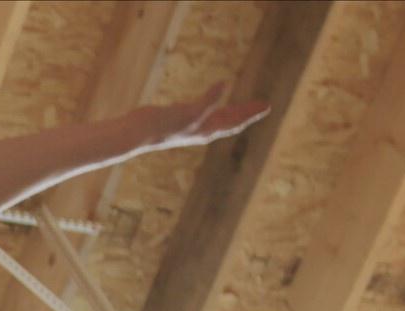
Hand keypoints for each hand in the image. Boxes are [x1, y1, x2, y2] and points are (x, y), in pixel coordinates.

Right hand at [140, 83, 269, 152]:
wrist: (137, 133)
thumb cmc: (164, 125)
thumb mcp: (190, 111)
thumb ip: (208, 99)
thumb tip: (224, 84)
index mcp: (208, 130)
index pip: (236, 121)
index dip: (251, 113)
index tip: (267, 106)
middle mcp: (202, 130)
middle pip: (231, 121)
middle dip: (247, 113)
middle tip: (263, 106)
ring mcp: (190, 125)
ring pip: (218, 119)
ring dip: (232, 113)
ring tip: (242, 109)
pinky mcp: (179, 119)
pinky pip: (203, 112)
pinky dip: (211, 106)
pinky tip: (209, 102)